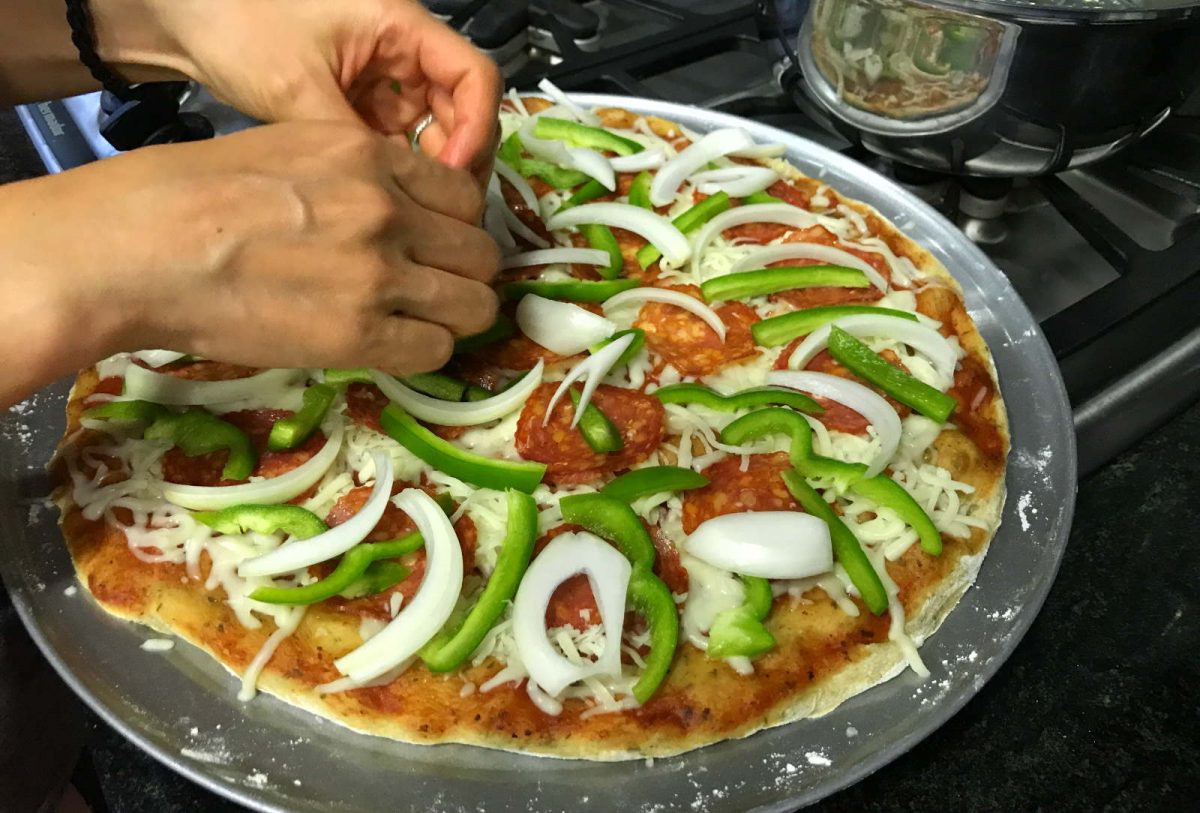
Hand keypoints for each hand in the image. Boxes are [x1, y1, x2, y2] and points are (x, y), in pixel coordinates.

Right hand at [0, 121, 499, 404]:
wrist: (139, 249)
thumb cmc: (192, 193)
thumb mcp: (292, 148)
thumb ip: (360, 174)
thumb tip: (401, 209)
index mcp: (373, 156)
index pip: (466, 196)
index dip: (457, 226)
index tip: (438, 244)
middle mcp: (390, 211)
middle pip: (480, 253)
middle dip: (464, 274)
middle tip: (434, 288)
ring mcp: (380, 275)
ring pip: (474, 305)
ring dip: (455, 317)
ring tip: (420, 322)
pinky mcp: (359, 336)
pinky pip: (436, 351)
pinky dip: (424, 352)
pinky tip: (393, 346)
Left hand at [111, 0, 502, 175]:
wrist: (181, 18)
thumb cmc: (238, 28)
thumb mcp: (299, 91)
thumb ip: (354, 145)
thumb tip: (396, 208)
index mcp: (401, 26)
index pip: (476, 78)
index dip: (478, 130)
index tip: (452, 178)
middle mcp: (402, 50)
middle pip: (463, 110)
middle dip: (457, 161)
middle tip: (438, 212)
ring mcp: (382, 77)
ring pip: (433, 132)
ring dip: (427, 173)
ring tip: (409, 215)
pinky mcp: (360, 101)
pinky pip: (397, 141)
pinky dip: (396, 172)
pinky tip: (380, 203)